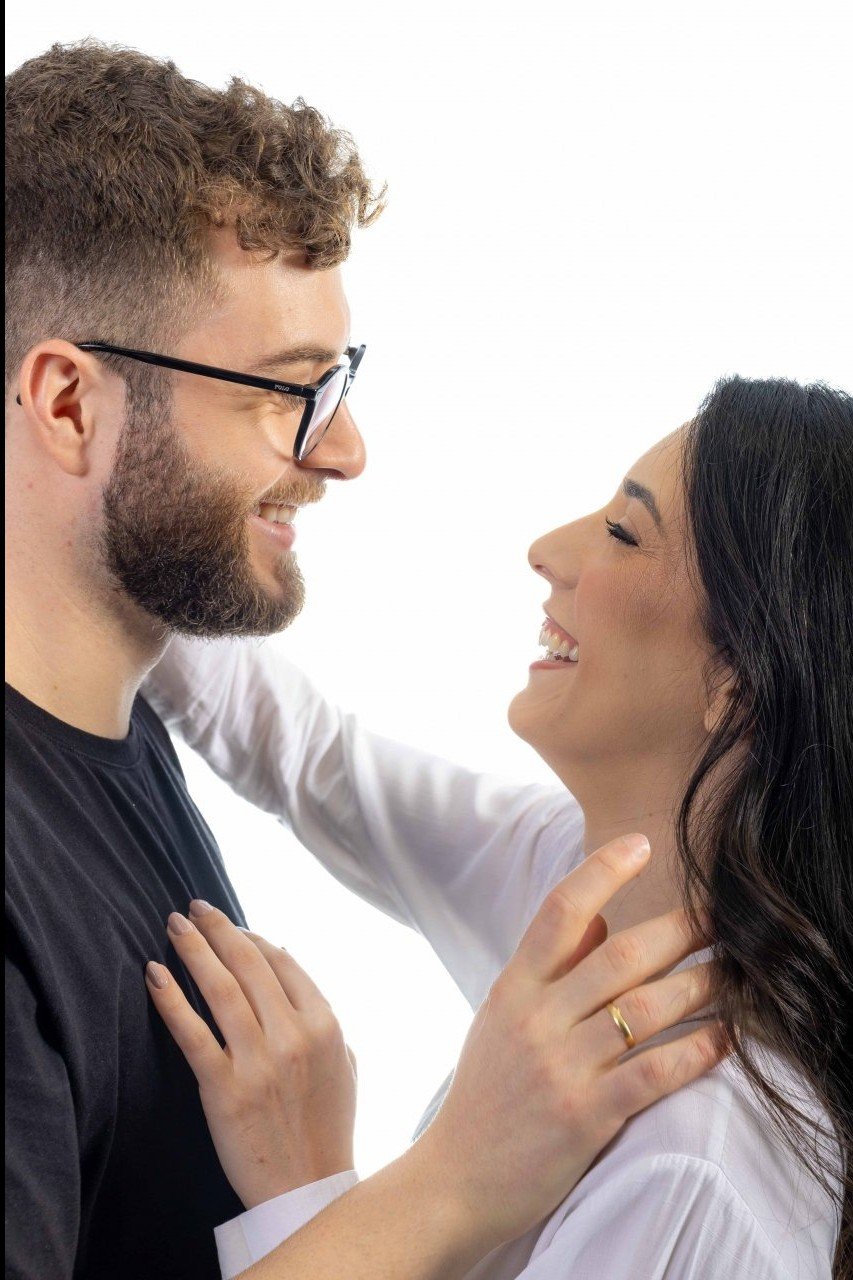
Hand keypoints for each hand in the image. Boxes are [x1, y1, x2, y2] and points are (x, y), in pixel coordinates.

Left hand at [145, 904, 356, 1207]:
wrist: (307, 1188)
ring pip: (220, 988)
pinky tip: (155, 974)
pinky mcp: (224, 1089)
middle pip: (249, 964)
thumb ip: (321, 1012)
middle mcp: (293, 1036)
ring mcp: (258, 1062)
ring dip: (194, 949)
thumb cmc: (328, 1125)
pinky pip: (191, 1033)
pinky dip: (170, 999)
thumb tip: (290, 957)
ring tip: (174, 926)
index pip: (282, 962)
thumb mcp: (345, 1062)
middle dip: (218, 929)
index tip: (229, 927)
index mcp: (325, 1026)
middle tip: (193, 908)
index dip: (251, 937)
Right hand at [409, 832, 726, 1249]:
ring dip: (702, 986)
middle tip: (720, 913)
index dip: (600, 871)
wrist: (457, 1178)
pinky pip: (654, 1073)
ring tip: (736, 972)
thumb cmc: (486, 1094)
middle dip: (679, 929)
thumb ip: (550, 968)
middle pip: (620, 956)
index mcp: (514, 988)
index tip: (640, 843)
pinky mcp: (586, 1117)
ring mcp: (562, 1068)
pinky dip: (696, 1051)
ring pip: (646, 1009)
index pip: (559, 911)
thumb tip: (604, 919)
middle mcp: (537, 1020)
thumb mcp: (501, 1018)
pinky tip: (725, 1038)